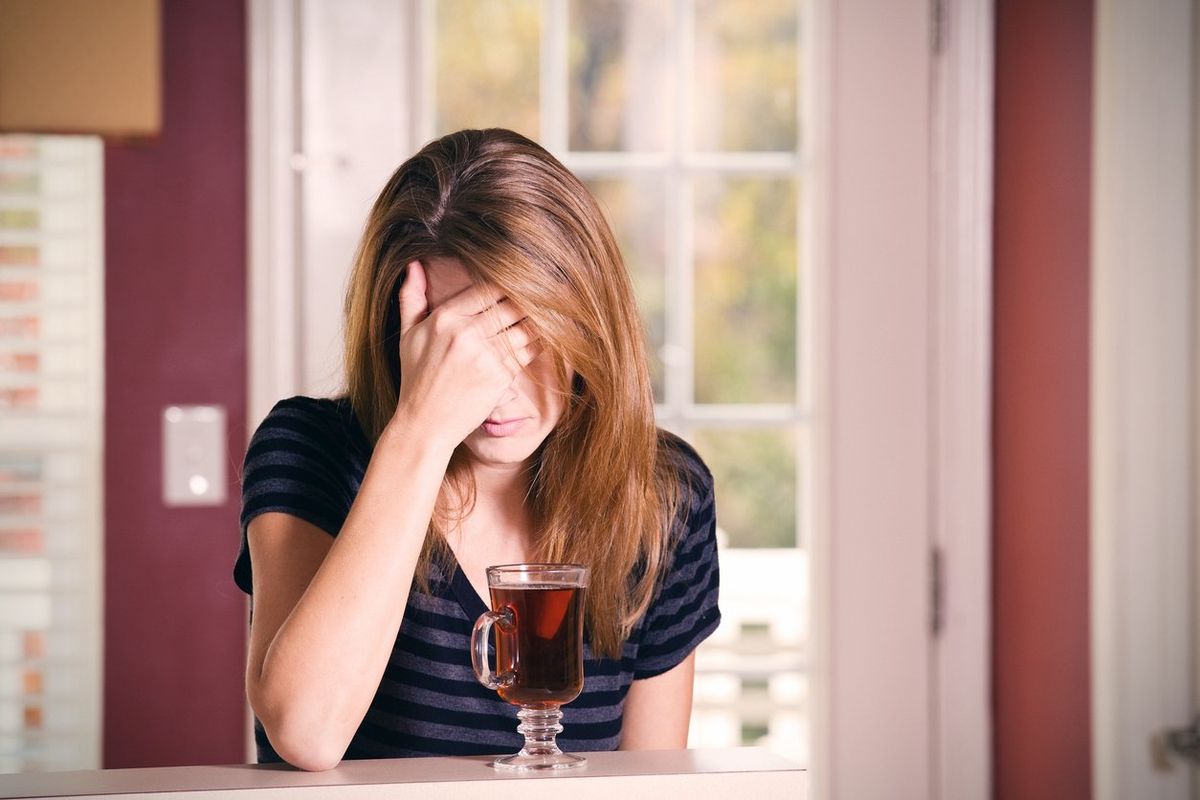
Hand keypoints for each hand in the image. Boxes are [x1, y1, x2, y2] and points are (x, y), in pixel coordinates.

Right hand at [391, 261, 540, 448]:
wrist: (426, 424)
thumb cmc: (416, 379)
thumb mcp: (407, 335)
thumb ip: (411, 298)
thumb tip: (413, 265)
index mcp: (444, 318)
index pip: (487, 290)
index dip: (509, 285)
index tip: (524, 281)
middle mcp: (466, 333)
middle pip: (510, 305)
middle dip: (530, 299)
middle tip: (551, 292)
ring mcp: (485, 355)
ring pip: (524, 327)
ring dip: (539, 320)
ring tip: (553, 312)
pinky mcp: (500, 375)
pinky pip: (527, 351)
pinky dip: (537, 343)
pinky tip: (543, 337)